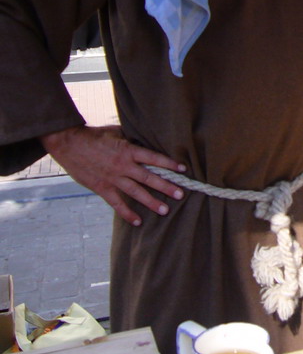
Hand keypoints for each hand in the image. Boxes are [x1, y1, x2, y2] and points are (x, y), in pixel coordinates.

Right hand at [40, 125, 185, 226]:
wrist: (69, 144)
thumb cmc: (94, 136)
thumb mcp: (116, 132)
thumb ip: (131, 139)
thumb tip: (145, 139)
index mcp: (128, 150)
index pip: (153, 158)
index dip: (169, 164)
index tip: (183, 169)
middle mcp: (123, 166)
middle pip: (149, 178)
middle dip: (166, 186)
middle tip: (180, 194)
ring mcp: (112, 178)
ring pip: (136, 193)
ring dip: (151, 202)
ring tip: (165, 210)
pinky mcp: (102, 188)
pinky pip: (117, 203)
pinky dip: (127, 213)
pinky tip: (137, 222)